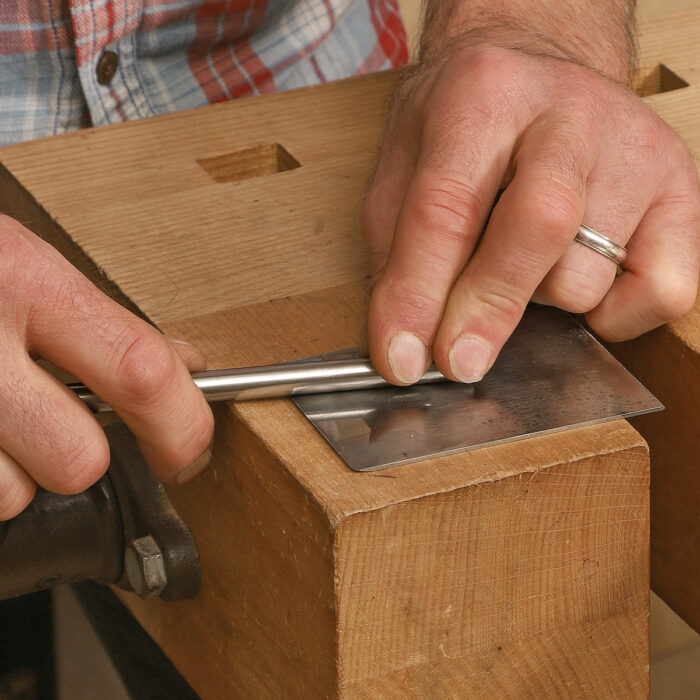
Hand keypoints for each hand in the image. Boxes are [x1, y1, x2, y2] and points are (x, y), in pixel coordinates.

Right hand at [0, 215, 213, 519]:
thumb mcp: (23, 261)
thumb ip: (104, 322)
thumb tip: (184, 364)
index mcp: (25, 282)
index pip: (141, 372)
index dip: (181, 426)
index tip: (186, 451)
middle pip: (79, 461)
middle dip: (78, 455)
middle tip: (54, 422)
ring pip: (11, 497)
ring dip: (11, 474)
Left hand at [363, 41, 699, 384]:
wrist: (543, 66)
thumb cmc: (467, 127)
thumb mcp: (405, 169)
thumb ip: (398, 254)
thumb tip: (407, 348)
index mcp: (483, 95)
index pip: (445, 209)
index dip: (419, 297)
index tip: (403, 360)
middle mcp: (569, 112)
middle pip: (539, 225)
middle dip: (489, 309)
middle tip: (456, 362)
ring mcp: (635, 149)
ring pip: (587, 275)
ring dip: (542, 298)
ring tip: (525, 262)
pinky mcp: (682, 188)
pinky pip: (662, 294)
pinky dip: (614, 315)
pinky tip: (581, 279)